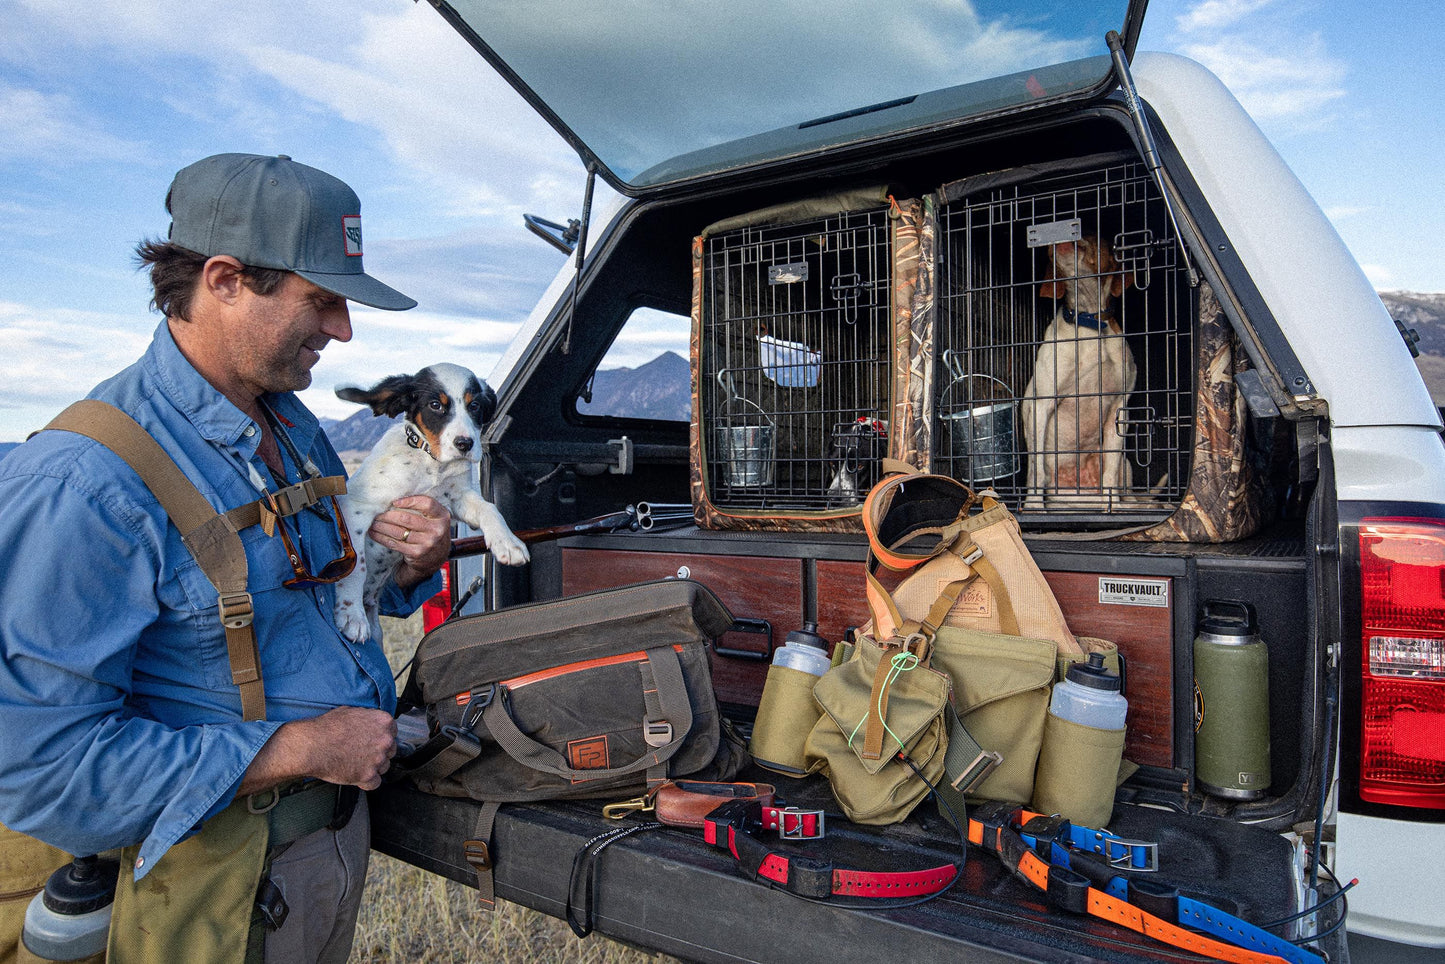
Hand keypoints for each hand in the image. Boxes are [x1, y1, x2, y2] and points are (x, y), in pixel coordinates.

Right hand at [241, 706, 397, 792]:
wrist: (311, 745)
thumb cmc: (327, 728)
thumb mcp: (351, 711)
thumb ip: (368, 717)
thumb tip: (371, 721)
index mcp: (384, 722)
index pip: (392, 732)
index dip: (381, 737)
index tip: (373, 740)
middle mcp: (385, 740)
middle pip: (390, 750)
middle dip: (379, 752)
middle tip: (362, 752)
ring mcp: (378, 759)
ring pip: (384, 767)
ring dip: (373, 767)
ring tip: (355, 763)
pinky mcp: (368, 776)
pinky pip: (375, 783)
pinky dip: (366, 782)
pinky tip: (355, 775)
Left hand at [370, 494, 450, 587]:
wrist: (436, 558)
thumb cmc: (431, 532)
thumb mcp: (434, 519)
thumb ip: (423, 508)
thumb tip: (395, 500)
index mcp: (442, 516)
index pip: (427, 503)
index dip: (409, 501)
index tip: (394, 502)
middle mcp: (437, 530)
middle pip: (408, 518)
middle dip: (388, 515)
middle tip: (377, 513)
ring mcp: (427, 543)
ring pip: (398, 531)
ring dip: (382, 526)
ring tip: (373, 523)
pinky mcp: (416, 553)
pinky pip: (394, 543)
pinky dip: (381, 538)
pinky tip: (374, 533)